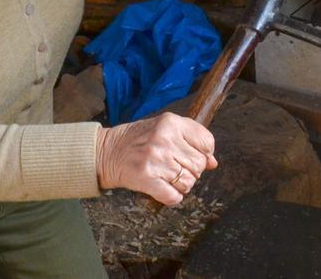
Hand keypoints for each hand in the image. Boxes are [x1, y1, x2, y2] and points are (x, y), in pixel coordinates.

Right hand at [95, 112, 218, 205]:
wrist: (107, 151)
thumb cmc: (138, 139)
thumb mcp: (165, 129)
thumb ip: (190, 140)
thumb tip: (213, 162)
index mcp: (171, 123)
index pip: (206, 143)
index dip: (204, 153)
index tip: (191, 155)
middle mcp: (164, 140)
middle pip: (199, 165)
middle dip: (191, 170)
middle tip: (175, 167)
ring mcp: (156, 160)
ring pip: (188, 182)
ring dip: (181, 185)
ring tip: (166, 176)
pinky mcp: (146, 179)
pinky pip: (173, 196)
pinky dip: (172, 197)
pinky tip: (163, 188)